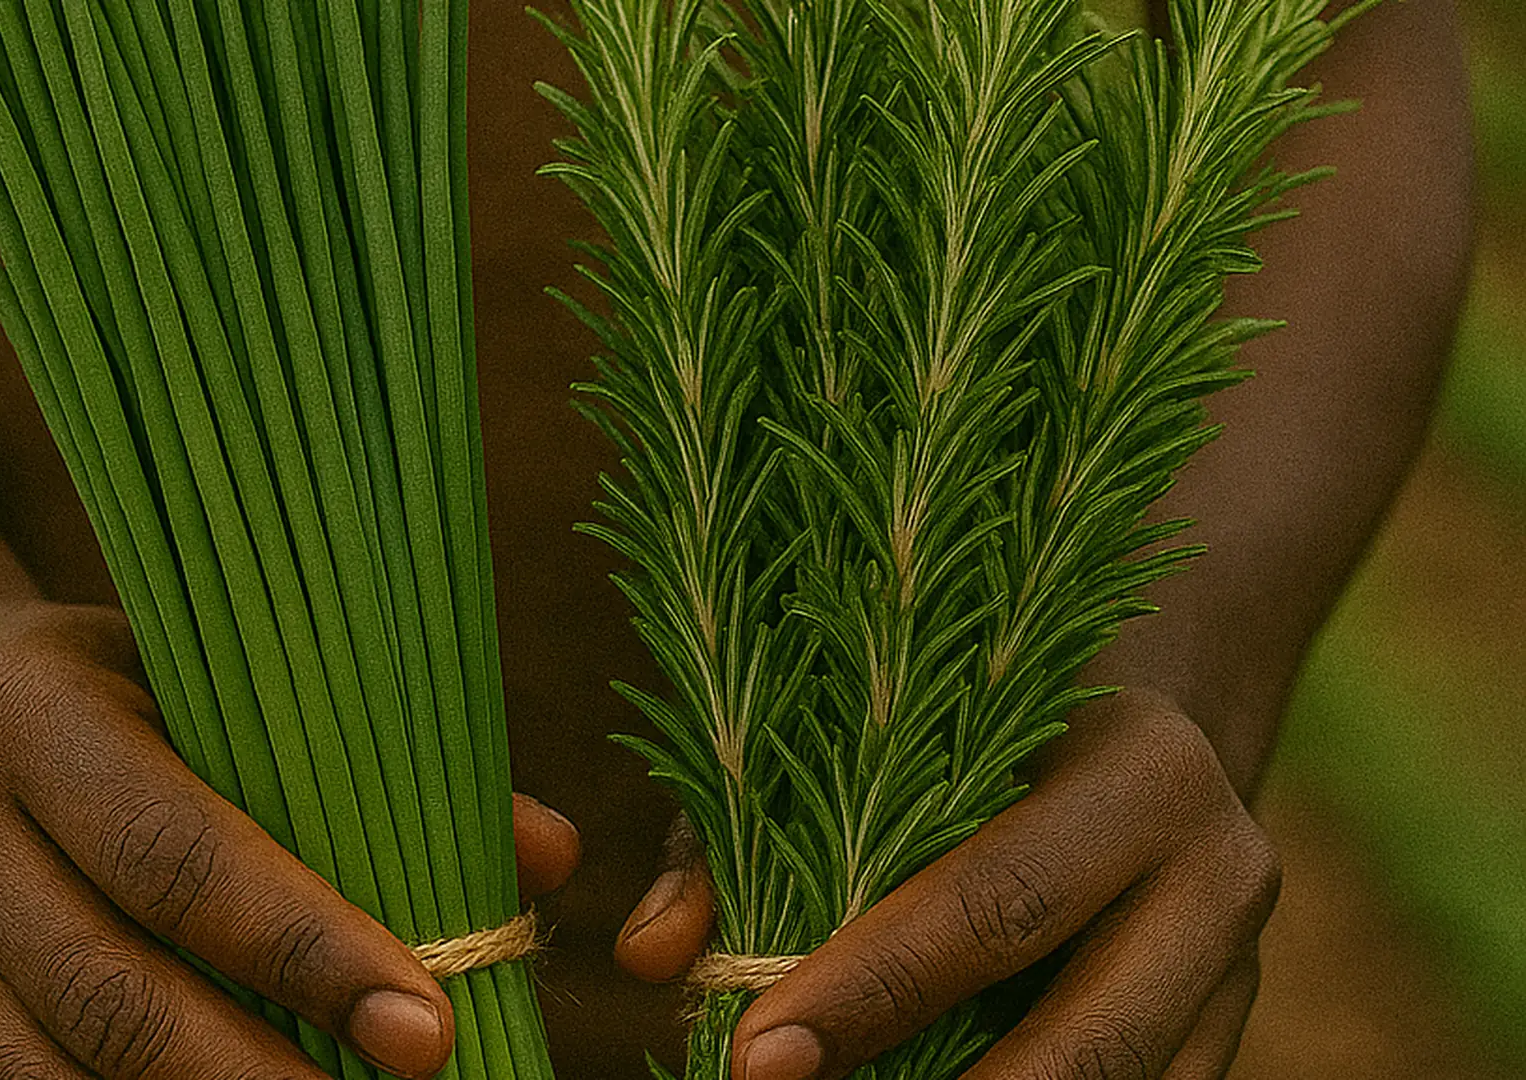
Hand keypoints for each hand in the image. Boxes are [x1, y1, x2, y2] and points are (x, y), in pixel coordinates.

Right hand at [0, 600, 578, 1079]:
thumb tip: (546, 854)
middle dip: (263, 1071)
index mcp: (32, 720)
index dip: (305, 949)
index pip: (178, 855)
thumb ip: (374, 760)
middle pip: (113, 992)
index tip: (427, 1024)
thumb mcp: (220, 676)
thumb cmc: (121, 686)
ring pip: (51, 1078)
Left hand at [615, 689, 1280, 1079]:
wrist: (1138, 736)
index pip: (994, 901)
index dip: (871, 991)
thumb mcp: (860, 744)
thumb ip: (745, 837)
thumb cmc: (962, 730)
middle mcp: (1219, 869)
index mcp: (1138, 768)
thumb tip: (650, 955)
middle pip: (1082, 1034)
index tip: (755, 1058)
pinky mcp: (1231, 1035)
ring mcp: (1241, 971)